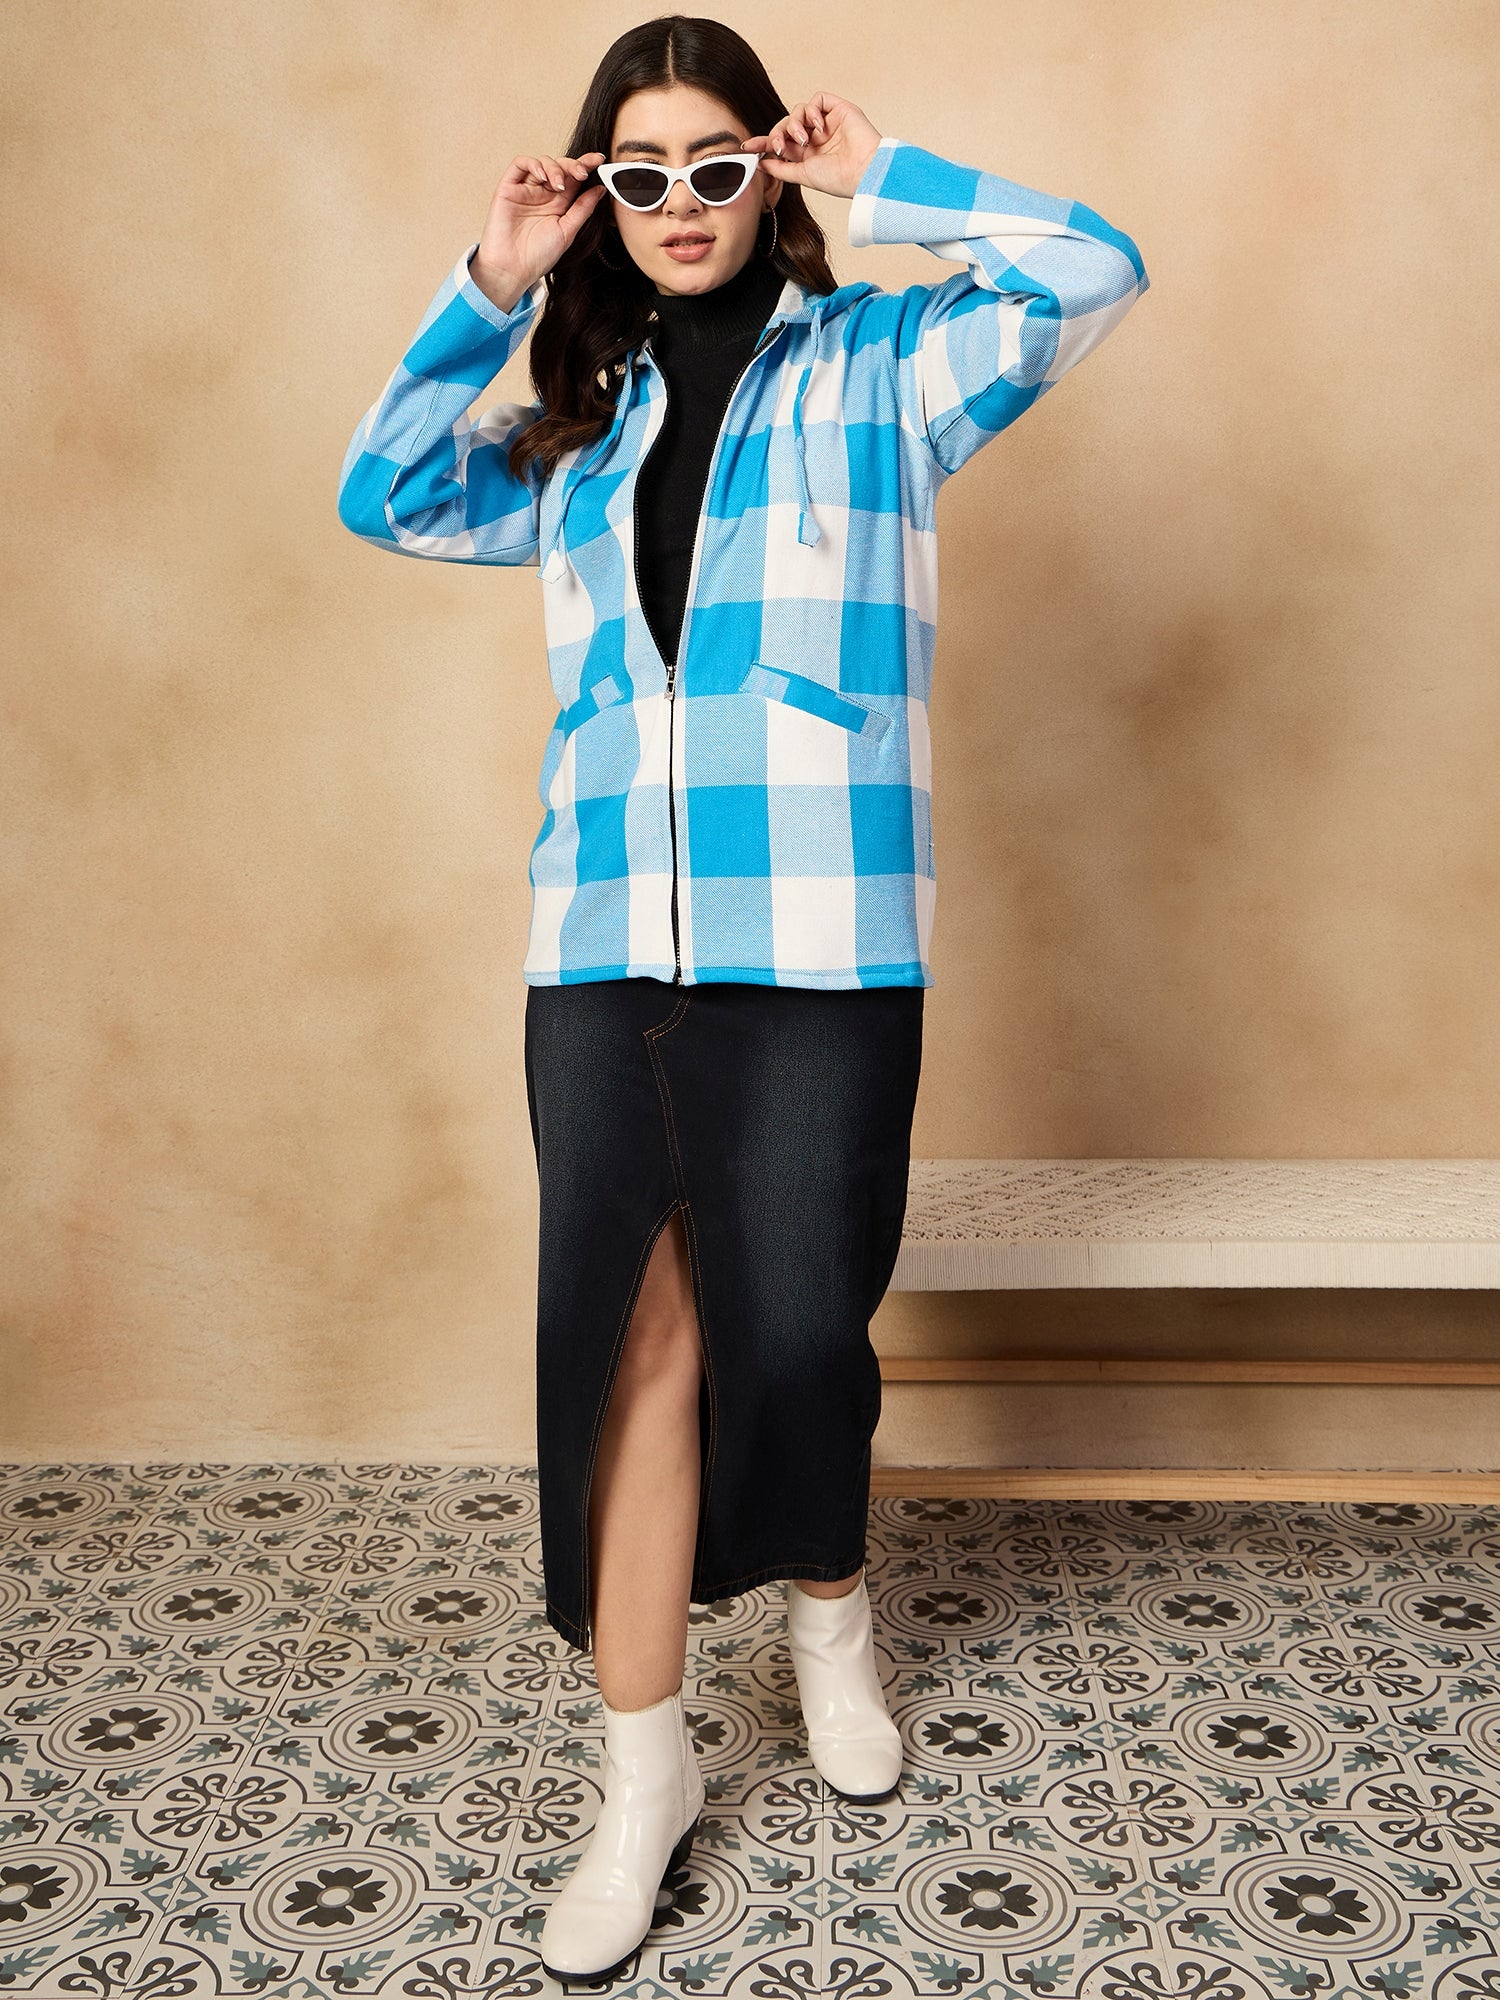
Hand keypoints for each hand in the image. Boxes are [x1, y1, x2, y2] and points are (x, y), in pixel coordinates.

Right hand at [473, 150, 608, 300]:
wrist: (513, 269)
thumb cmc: (538, 256)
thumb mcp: (568, 231)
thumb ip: (583, 208)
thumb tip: (601, 189)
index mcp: (559, 203)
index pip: (574, 178)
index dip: (586, 165)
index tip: (599, 161)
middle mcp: (543, 194)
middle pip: (560, 166)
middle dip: (573, 165)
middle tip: (581, 173)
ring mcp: (526, 189)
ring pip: (542, 162)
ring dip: (554, 167)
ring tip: (559, 184)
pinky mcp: (508, 187)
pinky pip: (520, 164)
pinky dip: (533, 164)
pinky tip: (542, 175)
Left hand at [749, 93, 881, 201]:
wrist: (863, 172)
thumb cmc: (838, 179)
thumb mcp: (803, 175)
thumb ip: (781, 168)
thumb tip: (761, 163)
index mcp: (807, 154)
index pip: (781, 142)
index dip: (763, 142)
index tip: (747, 147)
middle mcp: (816, 137)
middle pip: (786, 125)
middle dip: (778, 133)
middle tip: (780, 146)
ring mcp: (827, 122)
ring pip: (799, 111)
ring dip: (795, 124)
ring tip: (805, 140)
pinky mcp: (838, 109)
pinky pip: (817, 99)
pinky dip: (812, 110)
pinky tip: (818, 126)